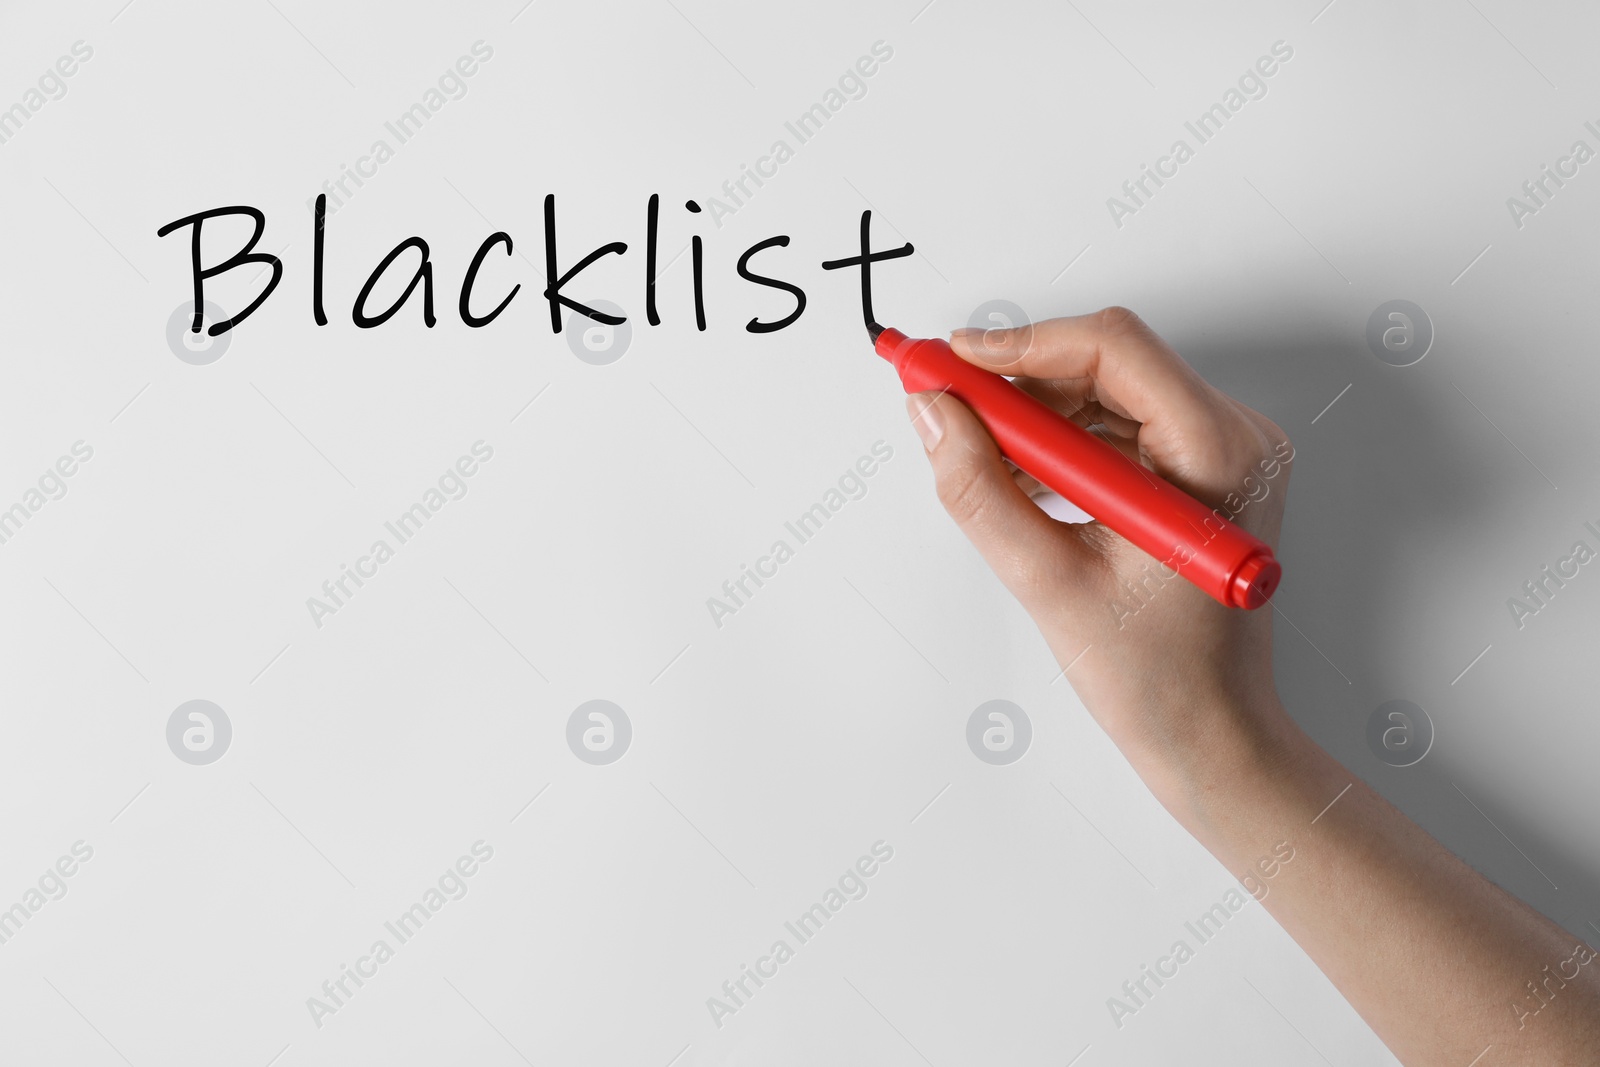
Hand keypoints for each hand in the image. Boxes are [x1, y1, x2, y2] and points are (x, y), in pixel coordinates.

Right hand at [906, 307, 1295, 779]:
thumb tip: (933, 414)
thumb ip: (979, 491)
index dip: (1020, 345)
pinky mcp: (1202, 470)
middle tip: (942, 400)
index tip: (948, 361)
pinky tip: (1018, 479)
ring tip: (978, 456)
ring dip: (1035, 414)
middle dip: (1018, 380)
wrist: (1212, 735)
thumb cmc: (1159, 680)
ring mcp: (1223, 452)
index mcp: (1220, 455)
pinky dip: (1061, 441)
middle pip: (1109, 361)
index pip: (1112, 350)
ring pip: (1108, 389)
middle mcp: (1236, 438)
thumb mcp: (1048, 583)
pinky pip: (1120, 424)